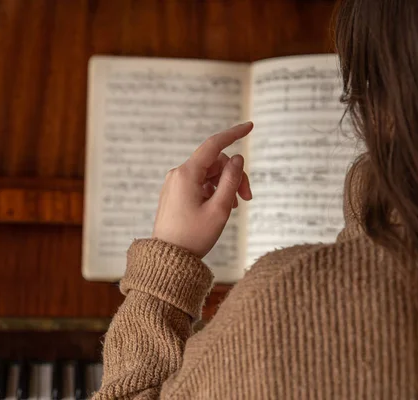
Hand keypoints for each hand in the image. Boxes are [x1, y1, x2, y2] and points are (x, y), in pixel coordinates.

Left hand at [152, 122, 253, 257]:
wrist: (168, 260)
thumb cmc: (194, 237)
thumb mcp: (220, 209)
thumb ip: (231, 180)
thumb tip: (237, 158)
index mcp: (187, 174)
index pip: (213, 145)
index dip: (233, 134)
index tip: (250, 126)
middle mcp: (178, 174)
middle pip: (215, 163)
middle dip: (234, 175)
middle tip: (248, 197)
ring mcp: (175, 184)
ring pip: (208, 174)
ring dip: (225, 184)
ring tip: (236, 205)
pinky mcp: (175, 193)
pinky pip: (199, 183)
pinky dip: (214, 190)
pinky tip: (223, 206)